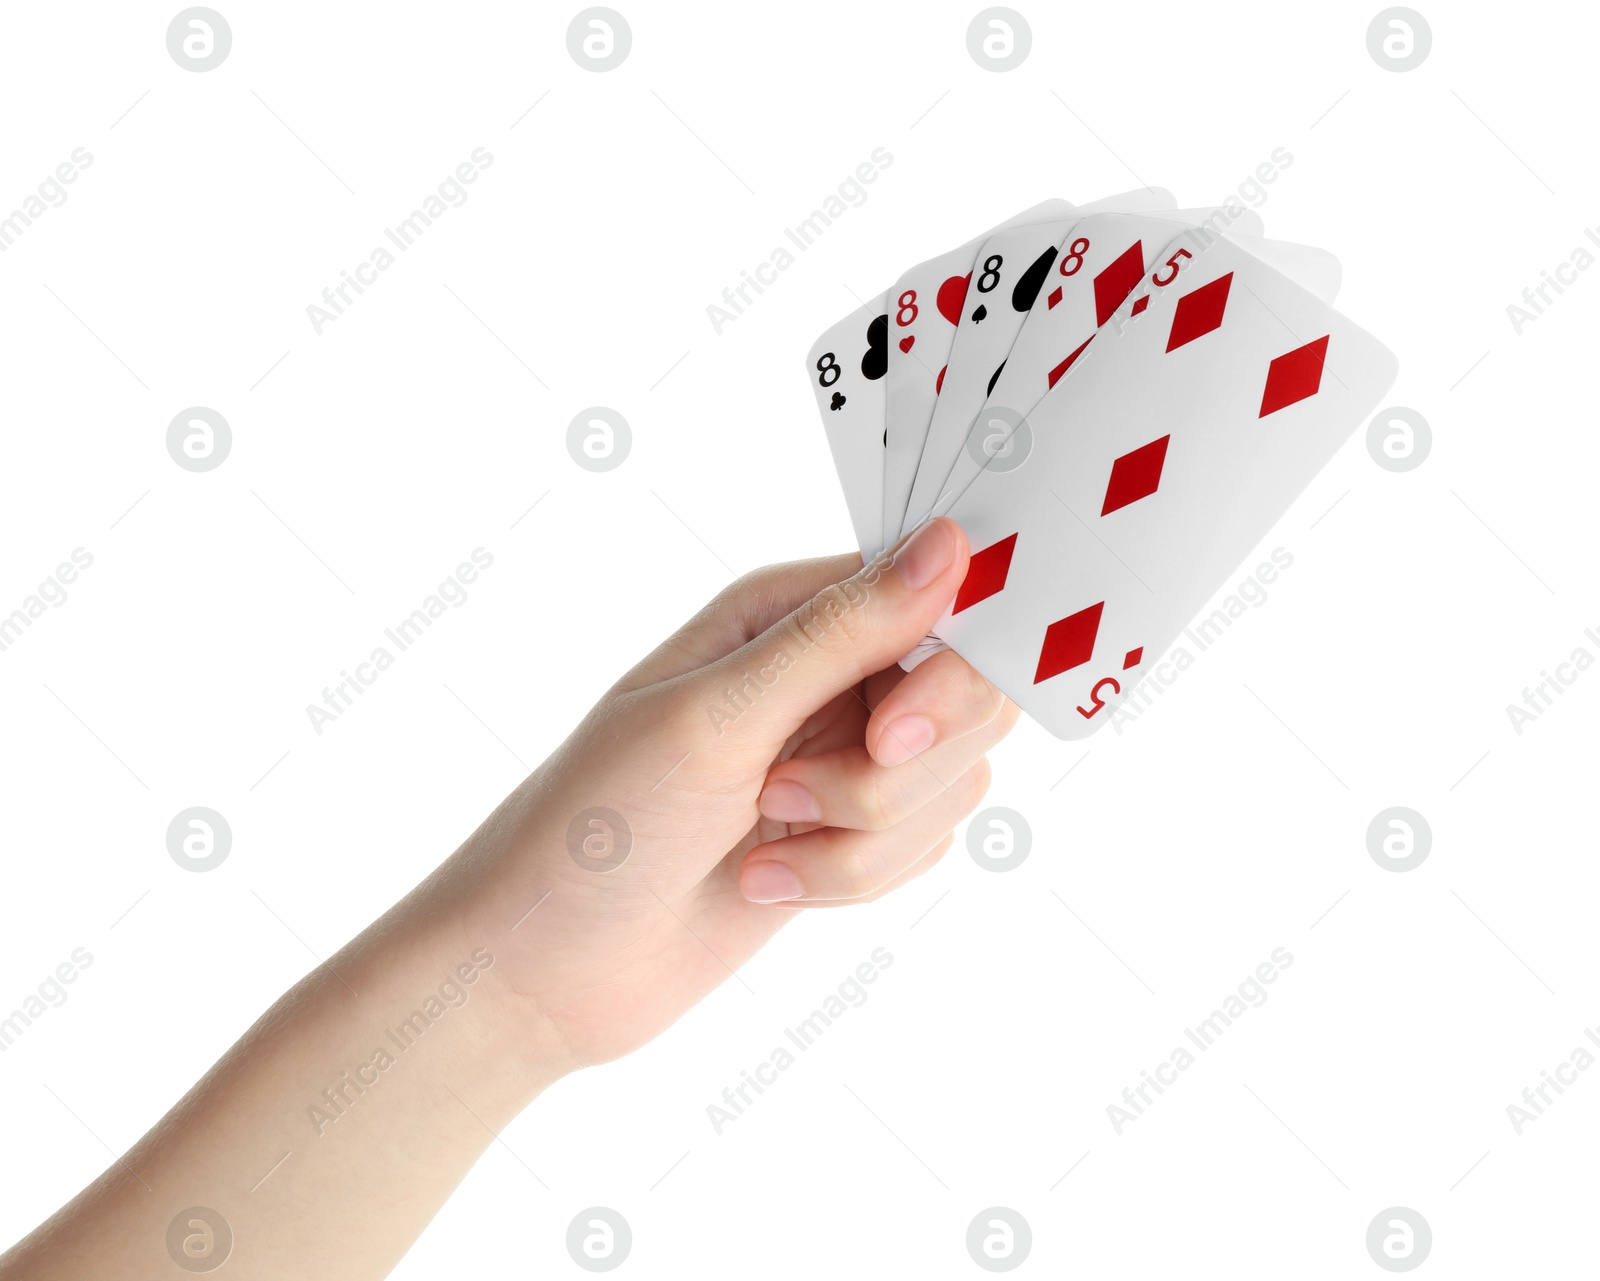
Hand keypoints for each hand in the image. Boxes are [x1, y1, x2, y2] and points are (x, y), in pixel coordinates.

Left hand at [448, 517, 1019, 1068]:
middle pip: (966, 695)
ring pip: (952, 781)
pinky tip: (767, 881)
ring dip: (861, 837)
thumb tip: (949, 545)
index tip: (890, 736)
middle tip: (788, 795)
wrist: (551, 966)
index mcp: (788, 612)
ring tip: (761, 842)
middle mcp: (828, 672)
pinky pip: (926, 845)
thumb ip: (841, 635)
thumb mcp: (718, 717)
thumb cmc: (601, 822)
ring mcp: (844, 756)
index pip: (936, 597)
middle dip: (894, 773)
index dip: (946, 667)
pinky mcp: (851, 834)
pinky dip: (853, 878)